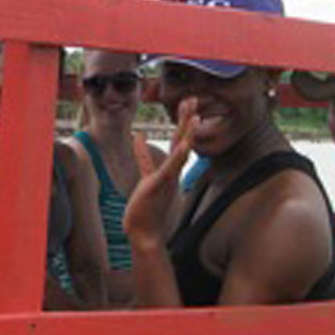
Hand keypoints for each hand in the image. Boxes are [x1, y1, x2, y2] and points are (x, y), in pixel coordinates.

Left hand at [124, 103, 193, 252]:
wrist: (146, 235)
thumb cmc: (145, 209)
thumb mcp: (145, 177)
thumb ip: (144, 157)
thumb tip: (140, 136)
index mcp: (169, 169)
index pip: (177, 141)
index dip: (182, 122)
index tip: (188, 105)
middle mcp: (171, 172)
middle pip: (182, 141)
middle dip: (186, 120)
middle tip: (193, 99)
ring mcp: (167, 178)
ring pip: (179, 152)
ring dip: (186, 133)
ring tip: (194, 116)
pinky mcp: (159, 185)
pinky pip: (170, 168)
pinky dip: (178, 156)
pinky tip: (184, 143)